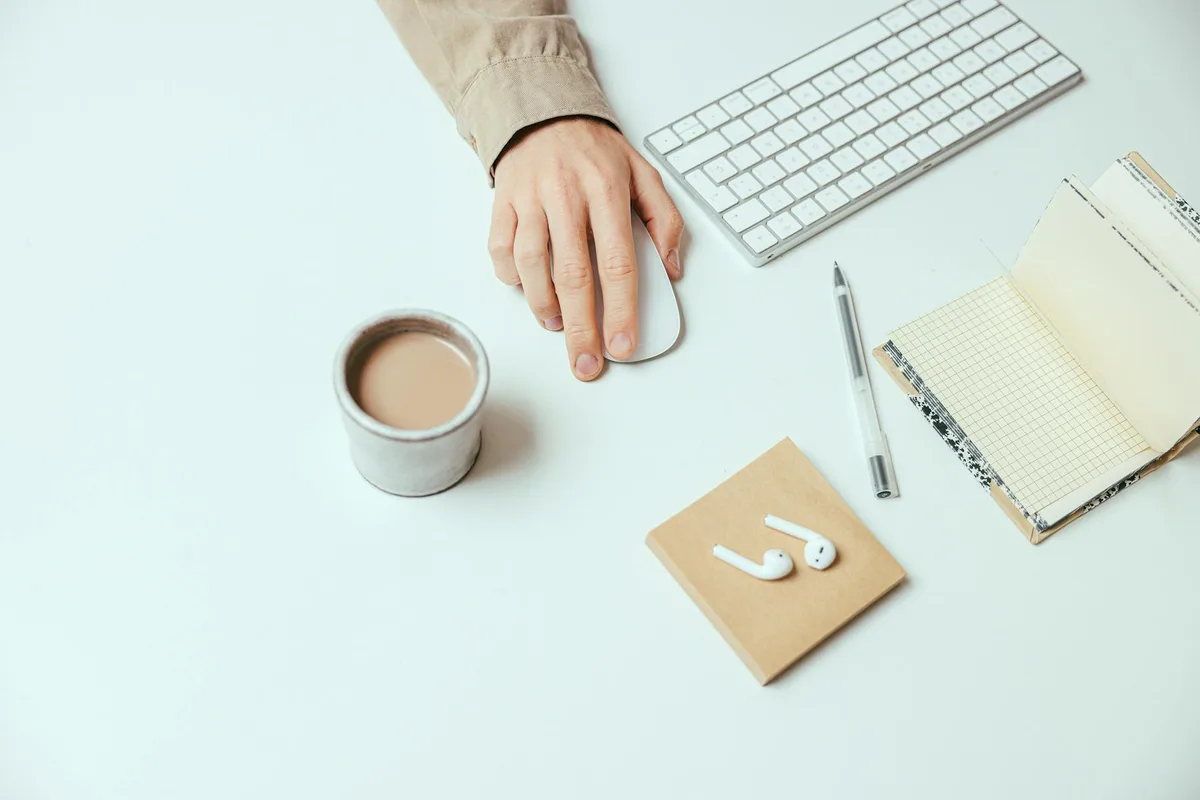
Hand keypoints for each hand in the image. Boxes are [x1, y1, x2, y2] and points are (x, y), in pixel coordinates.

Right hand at [488, 117, 683, 380]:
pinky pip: (500, 249)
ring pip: (531, 264)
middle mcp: (565, 195)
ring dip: (544, 305)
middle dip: (581, 328)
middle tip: (586, 364)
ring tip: (557, 326)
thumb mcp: (644, 172)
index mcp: (606, 190)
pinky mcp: (502, 202)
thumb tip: (670, 269)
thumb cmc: (595, 151)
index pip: (617, 262)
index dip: (621, 310)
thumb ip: (663, 219)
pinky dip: (513, 277)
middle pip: (573, 275)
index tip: (623, 345)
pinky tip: (528, 289)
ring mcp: (530, 199)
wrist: (544, 110)